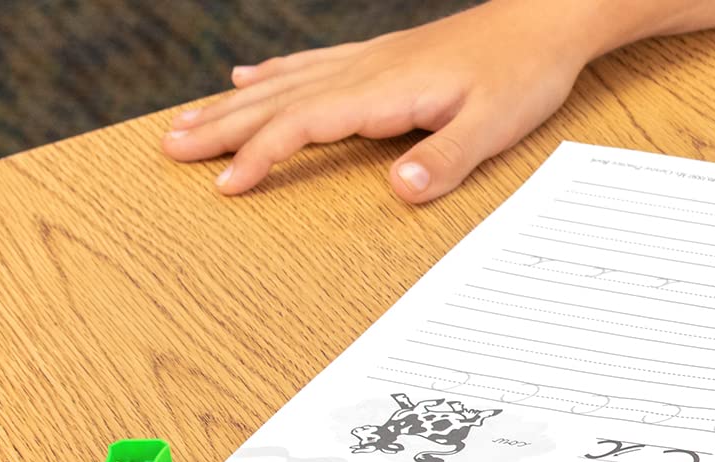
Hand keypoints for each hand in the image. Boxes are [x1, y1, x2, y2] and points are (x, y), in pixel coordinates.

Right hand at [160, 1, 623, 201]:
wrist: (544, 18)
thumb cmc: (523, 73)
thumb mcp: (494, 126)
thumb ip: (446, 158)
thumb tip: (398, 189)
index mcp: (385, 90)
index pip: (304, 124)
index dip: (261, 155)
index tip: (226, 185)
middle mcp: (366, 70)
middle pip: (278, 100)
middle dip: (222, 127)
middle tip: (170, 150)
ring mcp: (370, 60)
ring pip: (285, 83)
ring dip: (233, 105)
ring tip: (187, 122)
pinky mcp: (383, 57)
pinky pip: (312, 65)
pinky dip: (273, 76)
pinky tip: (247, 80)